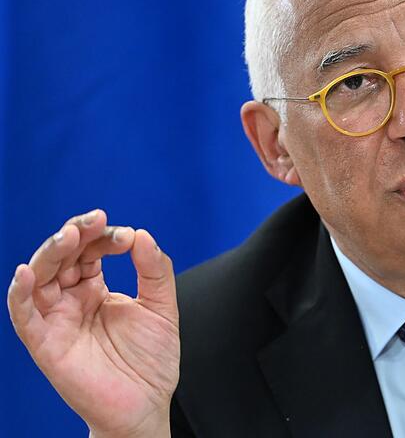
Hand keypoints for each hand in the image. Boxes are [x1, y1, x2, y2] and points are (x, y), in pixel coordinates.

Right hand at [7, 209, 178, 437]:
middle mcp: (70, 300)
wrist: (145, 405)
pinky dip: (20, 292)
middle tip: (95, 221)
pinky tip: (26, 272)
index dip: (104, 238)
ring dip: (51, 252)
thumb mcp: (162, 307)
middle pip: (61, 257)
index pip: (90, 252)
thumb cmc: (150, 360)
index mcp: (95, 289)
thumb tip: (142, 234)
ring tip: (70, 236)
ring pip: (39, 277)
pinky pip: (23, 315)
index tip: (127, 236)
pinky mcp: (45, 343)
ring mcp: (56, 320)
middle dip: (76, 234)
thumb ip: (155, 271)